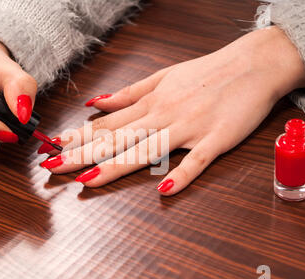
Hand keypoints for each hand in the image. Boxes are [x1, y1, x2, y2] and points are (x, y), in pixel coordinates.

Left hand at [40, 26, 304, 194]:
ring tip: (88, 181)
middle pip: (117, 139)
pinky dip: (182, 173)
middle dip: (82, 154)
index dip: (77, 137)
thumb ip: (128, 93)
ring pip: (147, 149)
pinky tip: (164, 188)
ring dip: (116, 166)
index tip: (52, 147)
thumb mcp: (162, 76)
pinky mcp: (216, 139)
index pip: (106, 124)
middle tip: (53, 167)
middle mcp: (163, 116)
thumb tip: (95, 103)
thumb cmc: (207, 71)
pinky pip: (197, 159)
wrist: (252, 64)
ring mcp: (189, 128)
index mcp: (150, 103)